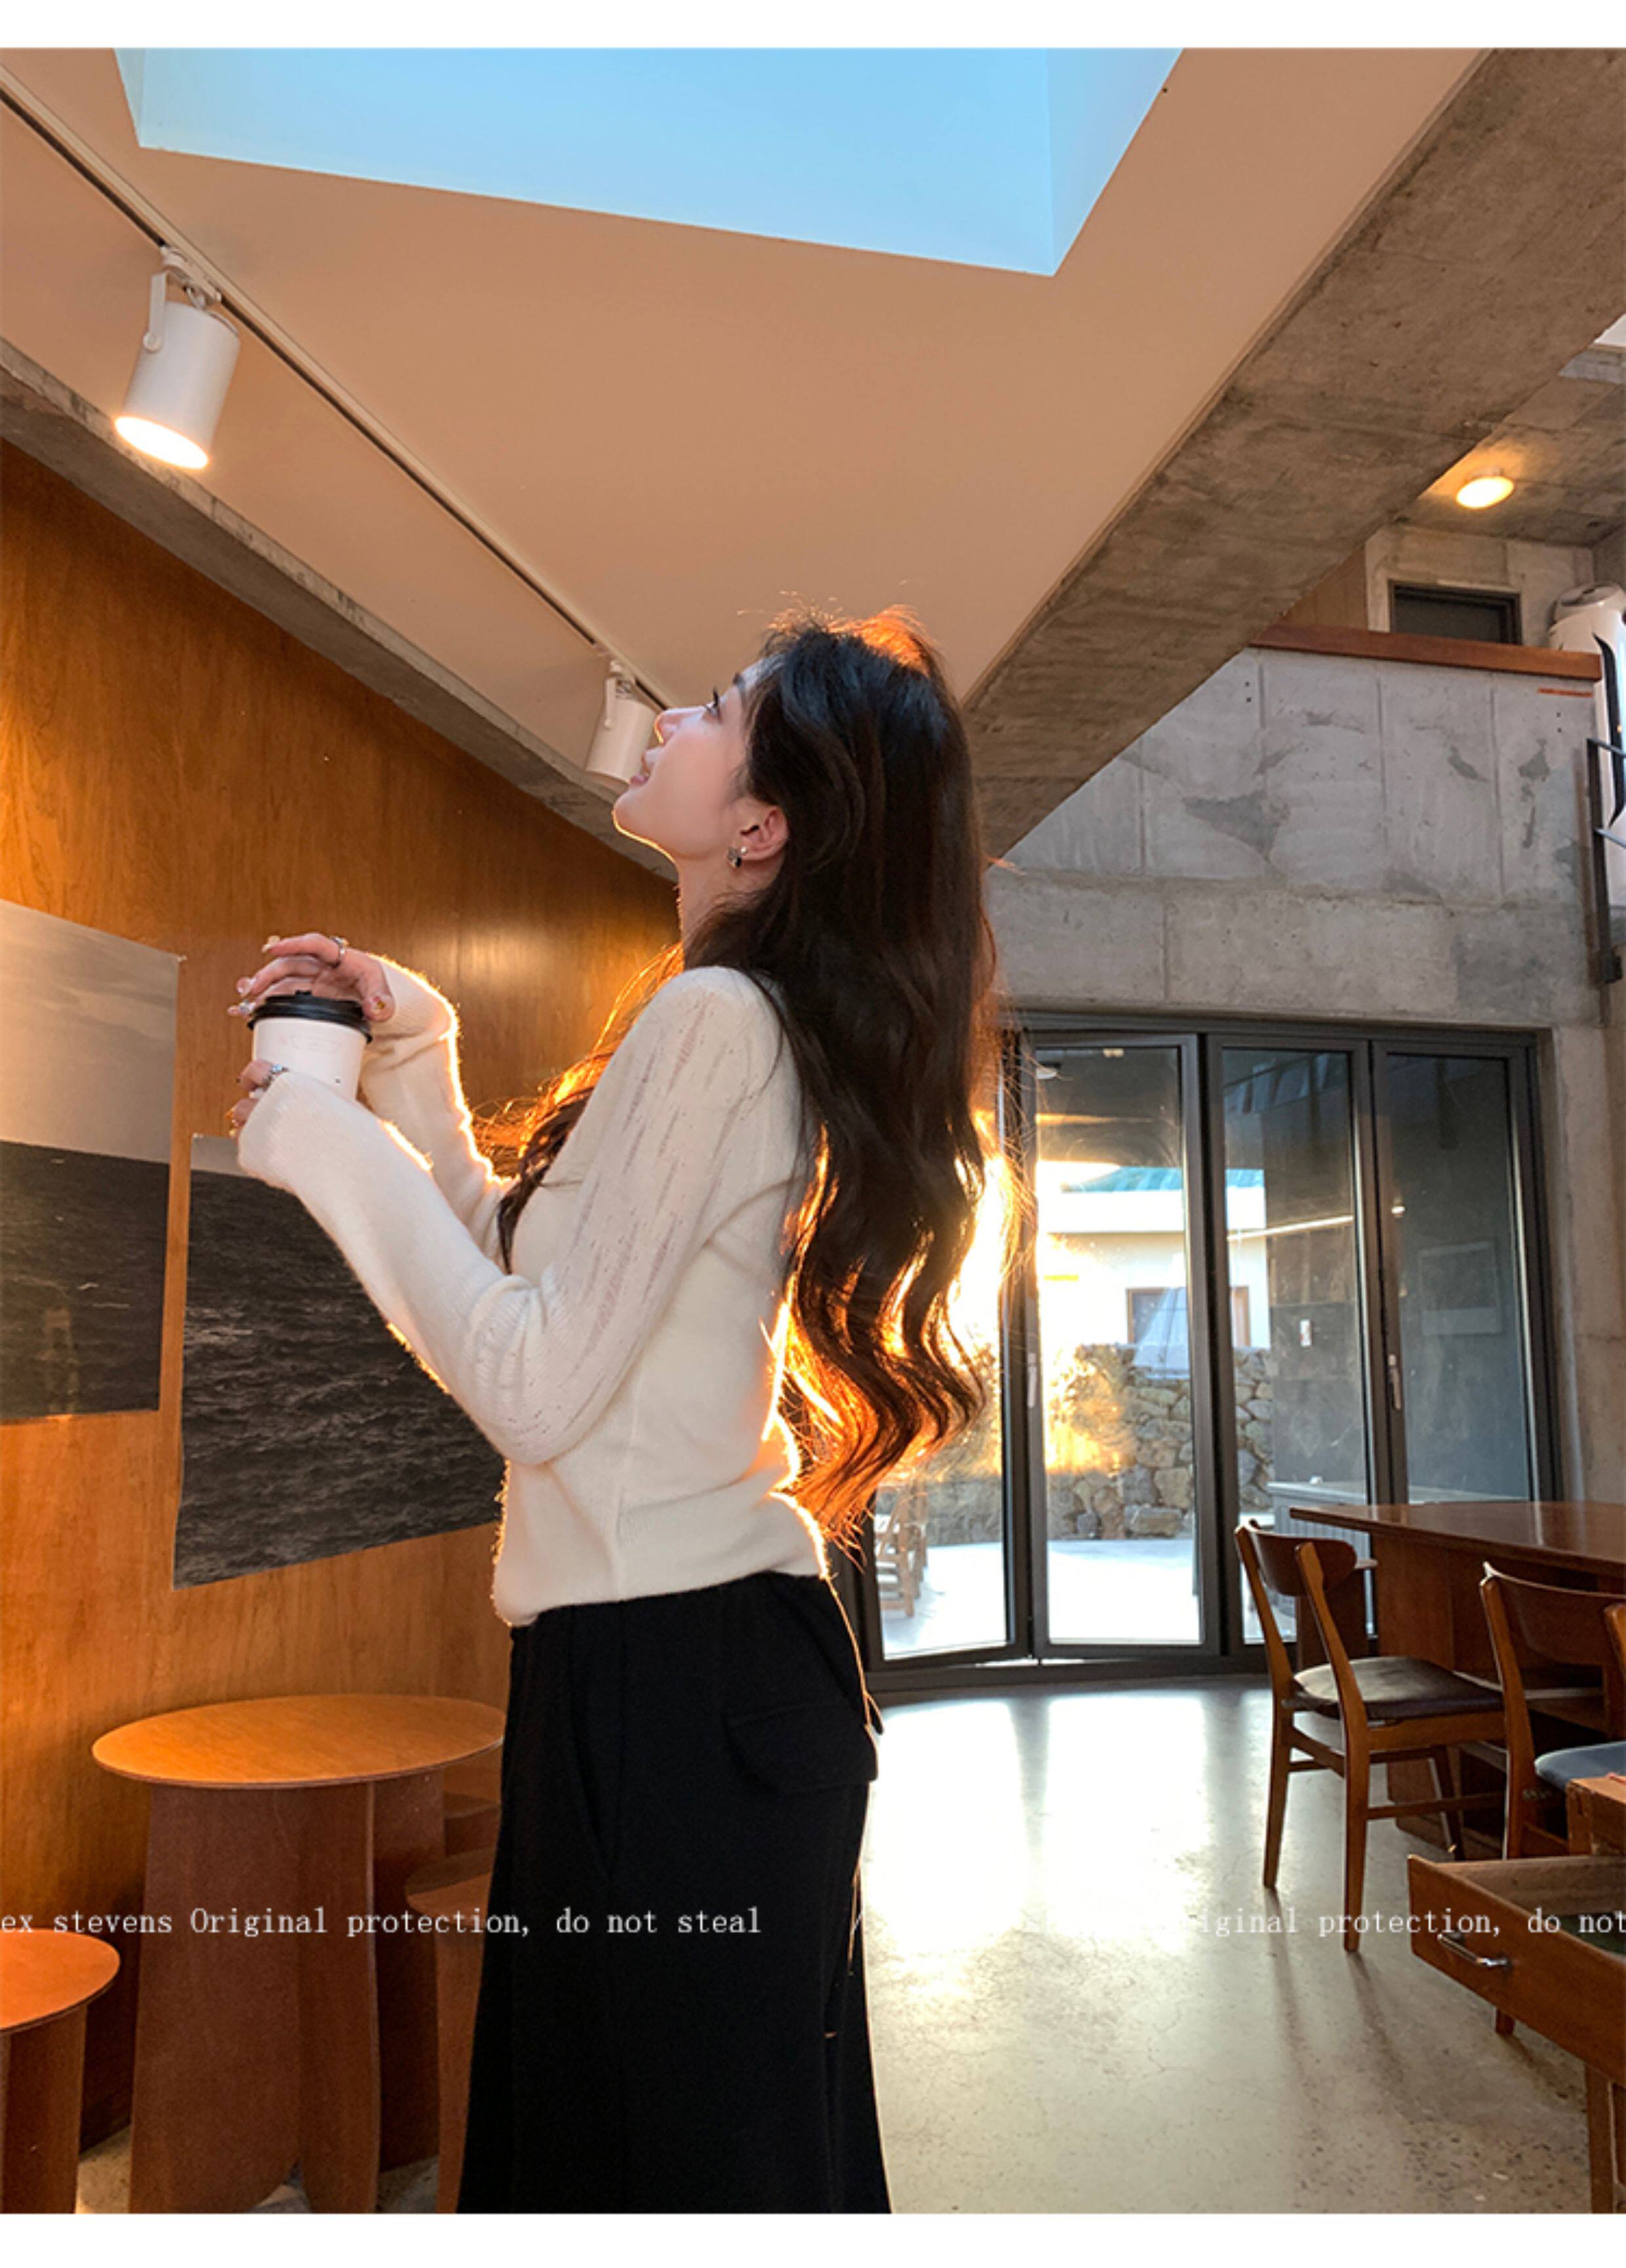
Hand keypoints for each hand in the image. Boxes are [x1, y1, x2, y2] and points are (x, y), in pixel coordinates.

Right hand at [225, 929, 394, 1137]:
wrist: (377, 1005)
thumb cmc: (379, 994)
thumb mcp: (385, 997)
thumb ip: (382, 1003)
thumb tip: (376, 1009)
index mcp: (341, 959)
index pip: (316, 945)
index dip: (294, 945)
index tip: (273, 949)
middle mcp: (321, 967)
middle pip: (290, 964)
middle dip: (268, 973)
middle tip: (250, 987)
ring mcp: (311, 982)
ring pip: (280, 981)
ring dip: (260, 989)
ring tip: (242, 1000)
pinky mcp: (305, 998)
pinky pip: (280, 998)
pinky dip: (262, 1004)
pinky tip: (243, 1011)